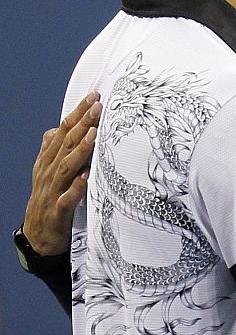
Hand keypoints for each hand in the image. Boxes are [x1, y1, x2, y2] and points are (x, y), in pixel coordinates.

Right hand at [23, 92, 101, 254]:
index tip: (94, 97)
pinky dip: (77, 186)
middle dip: (82, 123)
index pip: (63, 131)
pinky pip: (68, 198)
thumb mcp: (49, 171)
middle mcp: (50, 172)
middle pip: (66, 144)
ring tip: (94, 134)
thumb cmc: (49, 200)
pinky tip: (87, 176)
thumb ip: (54, 149)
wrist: (38, 236)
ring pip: (66, 167)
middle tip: (98, 106)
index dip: (77, 114)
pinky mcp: (59, 211)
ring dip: (80, 150)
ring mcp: (53, 191)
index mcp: (48, 161)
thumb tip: (56, 128)